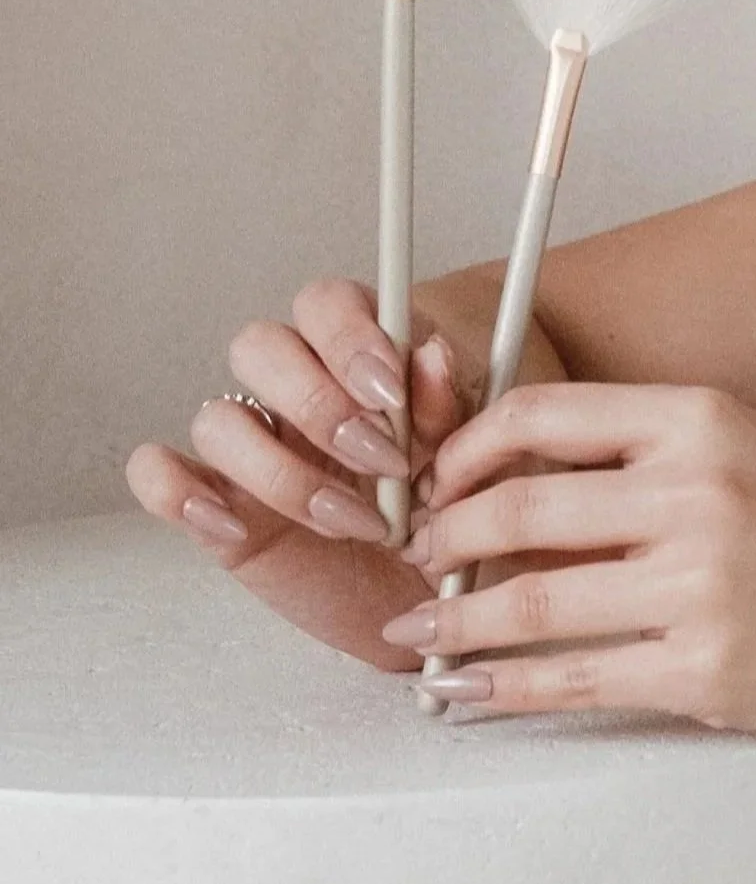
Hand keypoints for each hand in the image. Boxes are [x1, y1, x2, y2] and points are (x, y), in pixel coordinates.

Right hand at [127, 278, 478, 669]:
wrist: (441, 578)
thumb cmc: (450, 494)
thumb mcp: (469, 444)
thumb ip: (447, 400)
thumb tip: (429, 353)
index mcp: (352, 349)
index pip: (324, 305)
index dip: (349, 339)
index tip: (390, 390)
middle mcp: (293, 386)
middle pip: (258, 348)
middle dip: (316, 405)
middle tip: (381, 461)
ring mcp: (251, 443)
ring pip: (215, 418)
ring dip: (280, 473)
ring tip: (354, 521)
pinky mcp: (218, 503)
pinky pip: (157, 476)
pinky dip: (176, 490)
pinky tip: (233, 522)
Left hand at [386, 383, 755, 741]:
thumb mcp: (736, 447)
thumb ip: (634, 449)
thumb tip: (509, 475)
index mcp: (696, 419)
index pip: (542, 413)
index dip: (468, 447)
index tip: (439, 476)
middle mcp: (695, 492)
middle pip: (520, 506)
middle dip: (443, 535)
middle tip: (418, 553)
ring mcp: (700, 584)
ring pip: (532, 599)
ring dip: (456, 618)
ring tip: (420, 624)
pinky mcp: (703, 670)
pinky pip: (574, 678)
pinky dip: (504, 684)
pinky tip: (467, 685)